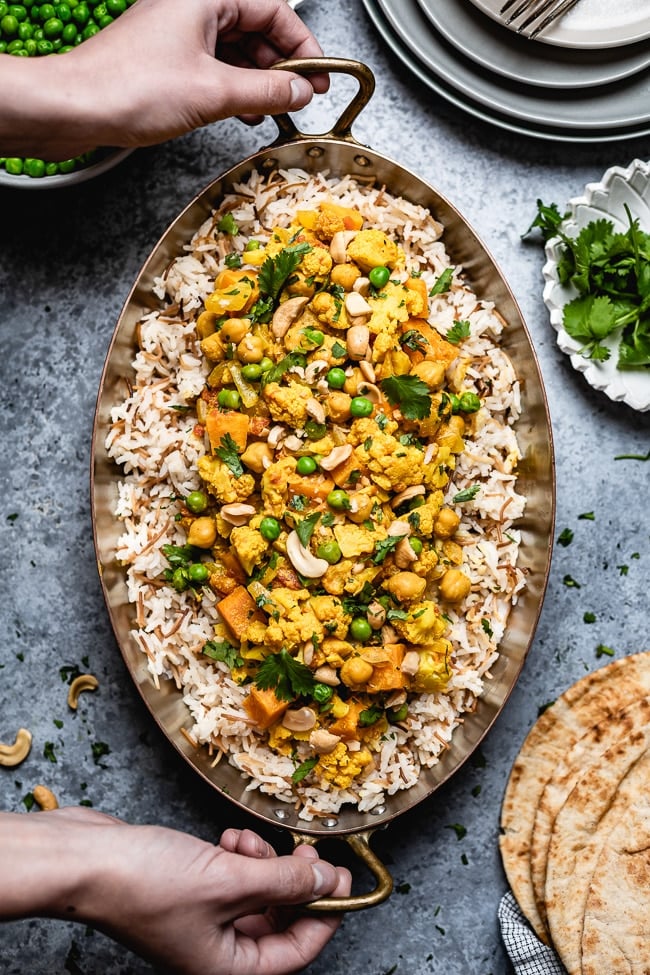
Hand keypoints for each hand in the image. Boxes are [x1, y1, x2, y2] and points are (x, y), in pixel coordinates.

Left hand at [0, 0, 327, 158]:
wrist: (76, 107)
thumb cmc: (130, 88)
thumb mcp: (214, 92)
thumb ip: (266, 91)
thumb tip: (301, 92)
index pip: (273, 9)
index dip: (303, 45)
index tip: (321, 75)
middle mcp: (191, 5)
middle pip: (255, 26)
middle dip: (282, 65)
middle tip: (303, 96)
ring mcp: (176, 31)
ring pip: (234, 48)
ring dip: (258, 80)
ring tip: (277, 109)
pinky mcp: (164, 57)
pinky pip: (213, 65)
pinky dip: (234, 87)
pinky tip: (246, 111)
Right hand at [1, 806, 349, 974]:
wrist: (87, 859)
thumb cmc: (145, 883)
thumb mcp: (230, 880)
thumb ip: (286, 883)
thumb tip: (330, 882)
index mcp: (226, 967)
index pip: (296, 952)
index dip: (325, 915)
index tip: (342, 879)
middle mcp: (214, 950)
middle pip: (277, 922)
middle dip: (293, 885)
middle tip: (305, 853)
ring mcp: (200, 920)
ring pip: (255, 895)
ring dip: (262, 865)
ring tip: (248, 843)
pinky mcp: (188, 891)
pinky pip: (230, 878)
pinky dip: (237, 857)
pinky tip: (227, 840)